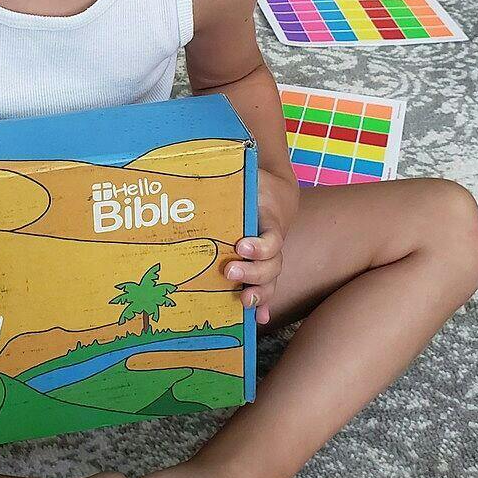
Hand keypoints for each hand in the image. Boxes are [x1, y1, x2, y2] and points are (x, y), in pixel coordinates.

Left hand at [224, 168, 294, 325]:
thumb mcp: (248, 173)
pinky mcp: (259, 267)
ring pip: (270, 281)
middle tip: (229, 271)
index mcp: (269, 222)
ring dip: (259, 293)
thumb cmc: (255, 183)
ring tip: (243, 301)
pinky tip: (260, 320)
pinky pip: (265, 289)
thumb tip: (202, 157)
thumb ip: (233, 168)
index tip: (241, 246)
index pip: (272, 238)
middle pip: (272, 266)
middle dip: (252, 273)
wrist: (275, 193)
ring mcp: (267, 258)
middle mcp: (271, 244)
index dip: (260, 247)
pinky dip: (265, 306)